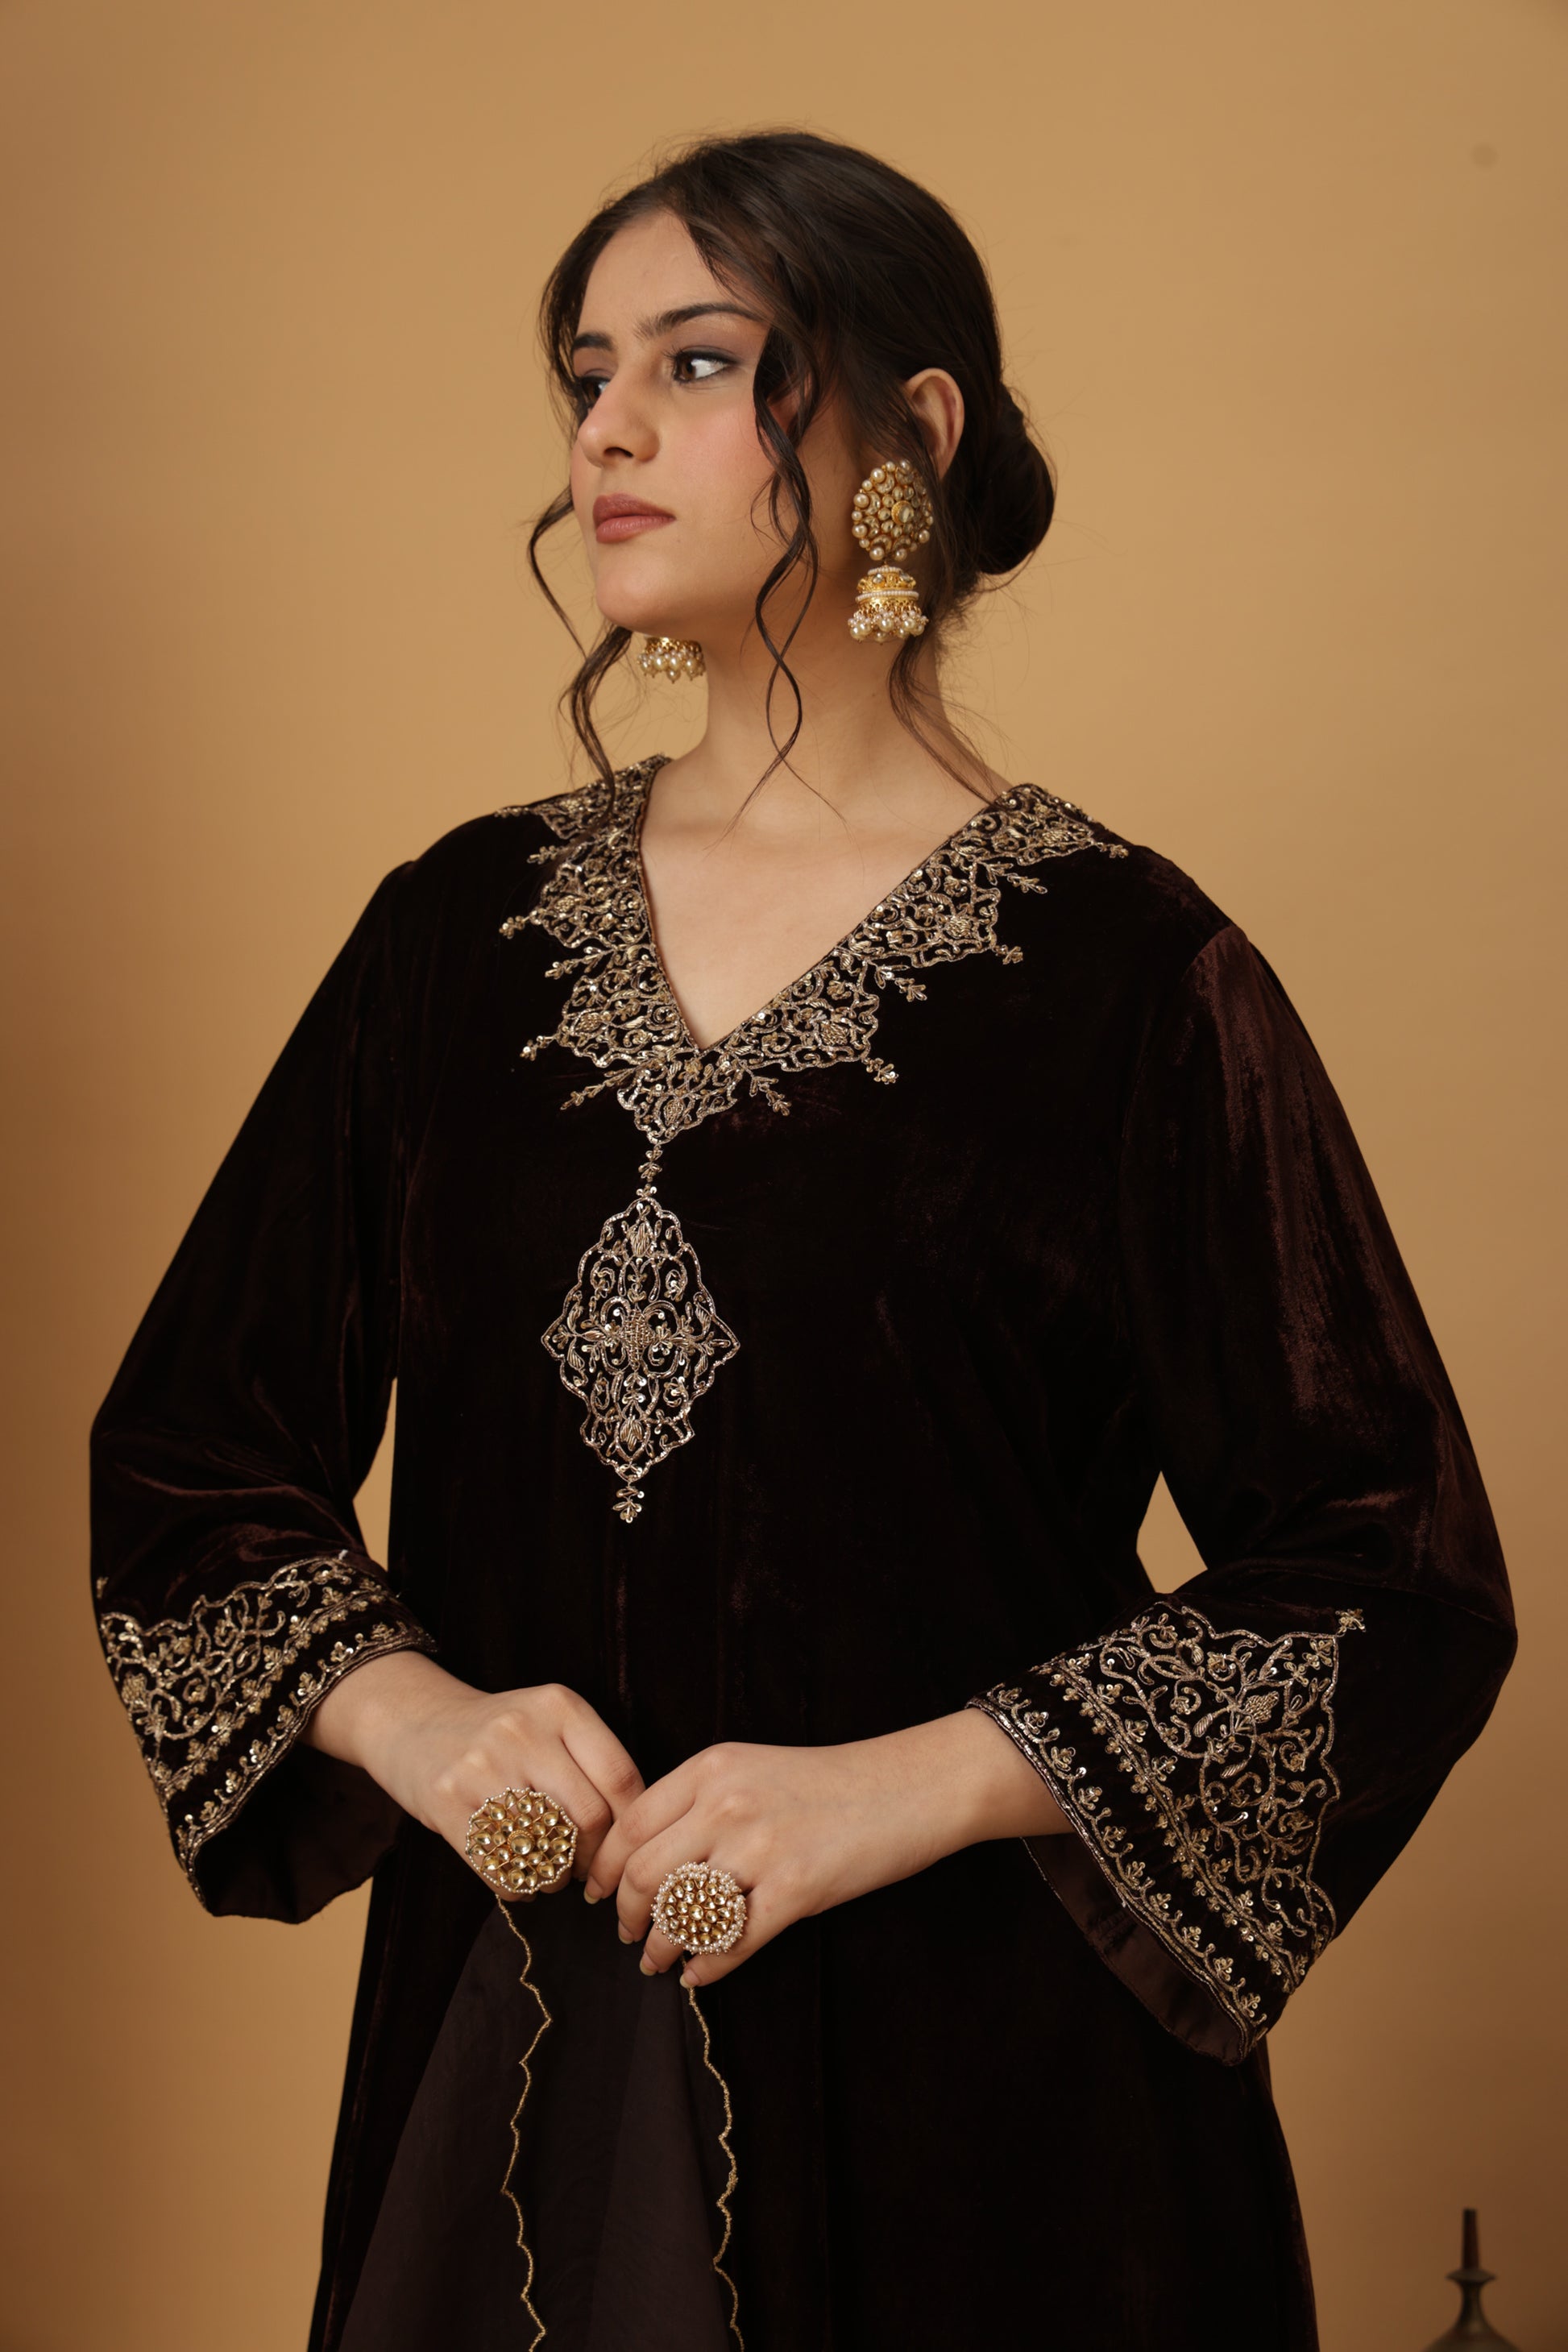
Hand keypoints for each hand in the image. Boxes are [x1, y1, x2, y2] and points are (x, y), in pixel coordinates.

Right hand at [304, 1650, 644, 1889]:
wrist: (415, 1721)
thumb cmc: (499, 1734)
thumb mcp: (549, 1722)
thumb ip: (591, 1762)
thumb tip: (636, 1833)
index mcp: (560, 1706)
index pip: (621, 1777)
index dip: (631, 1827)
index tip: (627, 1849)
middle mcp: (523, 1730)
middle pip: (591, 1816)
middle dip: (598, 1858)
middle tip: (591, 1874)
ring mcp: (481, 1764)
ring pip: (548, 1846)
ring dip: (559, 1877)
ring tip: (554, 1875)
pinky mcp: (446, 1801)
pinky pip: (500, 1868)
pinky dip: (520, 1888)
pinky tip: (521, 1881)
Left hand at [587, 1707, 1066, 1985]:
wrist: (910, 1786)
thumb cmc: (832, 1781)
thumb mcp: (754, 1768)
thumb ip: (700, 1801)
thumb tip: (645, 1858)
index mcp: (711, 1767)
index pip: (630, 1823)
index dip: (605, 1867)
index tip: (596, 1893)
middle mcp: (727, 1803)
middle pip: (644, 1873)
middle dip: (626, 1913)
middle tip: (627, 1934)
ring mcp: (761, 1847)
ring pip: (681, 1912)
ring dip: (661, 1947)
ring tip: (657, 1962)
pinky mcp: (796, 1890)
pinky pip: (731, 1943)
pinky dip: (707, 1967)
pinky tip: (699, 1975)